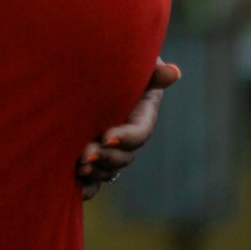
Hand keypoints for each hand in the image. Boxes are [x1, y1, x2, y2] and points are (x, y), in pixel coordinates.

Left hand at [76, 59, 181, 199]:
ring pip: (110, 169)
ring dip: (96, 171)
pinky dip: (88, 187)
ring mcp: (112, 146)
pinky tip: (76, 190)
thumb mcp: (139, 62)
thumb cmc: (122, 59)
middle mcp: (128, 135)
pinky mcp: (95, 152)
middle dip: (106, 157)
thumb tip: (174, 72)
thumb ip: (153, 71)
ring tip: (78, 166)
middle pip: (124, 156)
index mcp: (142, 116)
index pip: (138, 132)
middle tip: (85, 154)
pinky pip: (96, 178)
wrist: (96, 65)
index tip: (107, 135)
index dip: (125, 136)